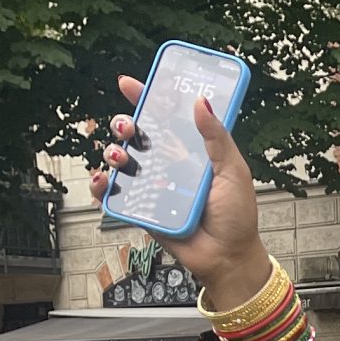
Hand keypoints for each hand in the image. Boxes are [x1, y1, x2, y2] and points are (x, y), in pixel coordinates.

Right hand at [87, 76, 266, 306]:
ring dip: (113, 152)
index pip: (165, 117)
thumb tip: (201, 101)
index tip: (128, 84)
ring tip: (121, 157)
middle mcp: (168, 165)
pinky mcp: (142, 210)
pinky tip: (105, 180)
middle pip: (136, 135)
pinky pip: (114, 195)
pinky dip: (102, 185)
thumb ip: (217, 137)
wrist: (228, 257)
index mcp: (190, 150)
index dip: (145, 98)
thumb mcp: (234, 171)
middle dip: (125, 125)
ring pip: (121, 161)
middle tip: (129, 128)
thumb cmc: (237, 216)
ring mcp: (152, 187)